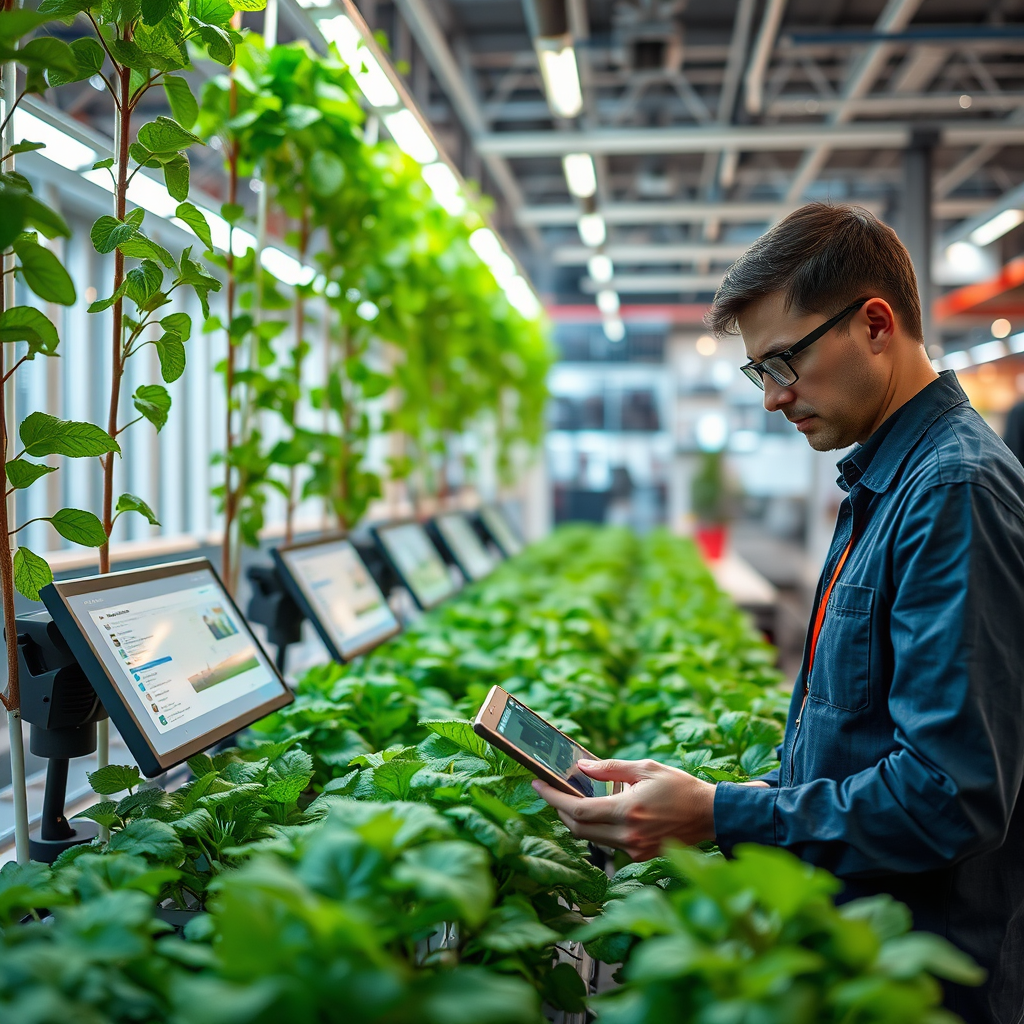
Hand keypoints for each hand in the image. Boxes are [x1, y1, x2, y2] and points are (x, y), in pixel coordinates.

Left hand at [532, 758, 717, 860]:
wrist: (710, 815)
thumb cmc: (680, 787)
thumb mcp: (646, 768)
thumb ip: (611, 768)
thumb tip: (581, 767)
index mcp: (628, 812)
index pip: (578, 811)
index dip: (553, 799)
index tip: (537, 785)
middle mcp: (628, 836)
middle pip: (578, 830)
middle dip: (560, 810)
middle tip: (551, 791)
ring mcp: (634, 850)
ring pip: (591, 839)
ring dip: (578, 820)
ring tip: (574, 799)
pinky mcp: (640, 857)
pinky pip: (608, 844)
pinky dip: (598, 829)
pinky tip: (601, 812)